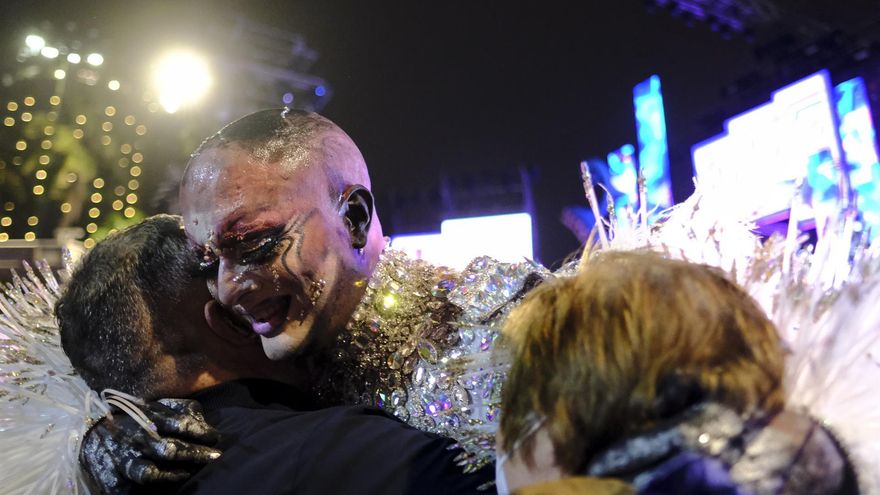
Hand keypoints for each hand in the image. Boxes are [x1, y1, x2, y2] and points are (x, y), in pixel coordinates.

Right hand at [80, 398, 221, 493]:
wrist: (90, 435)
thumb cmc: (133, 420)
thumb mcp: (155, 407)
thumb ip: (181, 409)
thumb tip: (204, 422)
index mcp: (147, 418)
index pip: (180, 424)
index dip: (201, 432)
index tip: (216, 438)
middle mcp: (136, 439)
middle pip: (170, 449)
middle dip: (195, 455)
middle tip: (216, 457)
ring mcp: (123, 462)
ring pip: (151, 473)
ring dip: (175, 475)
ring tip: (188, 473)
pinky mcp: (113, 482)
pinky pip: (136, 490)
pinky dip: (154, 491)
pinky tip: (168, 488)